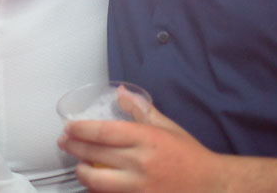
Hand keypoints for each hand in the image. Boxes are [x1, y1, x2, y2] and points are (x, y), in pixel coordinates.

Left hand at [58, 90, 224, 191]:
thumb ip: (141, 110)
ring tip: (78, 164)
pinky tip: (95, 182)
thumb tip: (120, 93)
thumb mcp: (167, 127)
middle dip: (74, 148)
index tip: (69, 127)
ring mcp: (139, 187)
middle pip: (95, 155)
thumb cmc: (190, 156)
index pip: (104, 132)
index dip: (81, 129)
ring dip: (82, 172)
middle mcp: (141, 163)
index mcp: (147, 139)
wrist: (212, 186)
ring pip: (97, 182)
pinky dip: (98, 189)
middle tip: (64, 142)